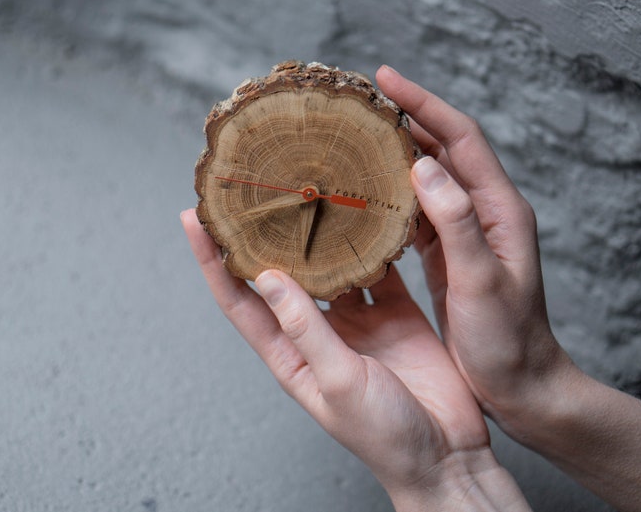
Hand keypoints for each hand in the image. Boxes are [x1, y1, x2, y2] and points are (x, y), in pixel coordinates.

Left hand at [181, 209, 529, 509]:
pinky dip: (371, 243)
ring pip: (328, 265)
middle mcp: (315, 331)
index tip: (193, 219)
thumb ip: (305, 328)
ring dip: (317, 232)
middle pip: (278, 274)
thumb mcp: (337, 380)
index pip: (237, 299)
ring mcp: (354, 320)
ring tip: (307, 188)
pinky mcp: (392, 312)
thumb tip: (267, 277)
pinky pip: (376, 269)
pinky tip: (368, 212)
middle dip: (260, 236)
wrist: (447, 452)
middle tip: (248, 190)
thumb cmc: (385, 433)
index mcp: (289, 352)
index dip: (212, 261)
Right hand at [375, 66, 568, 424]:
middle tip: (361, 102)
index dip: (425, 104)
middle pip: (444, 148)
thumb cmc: (506, 340)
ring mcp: (466, 231)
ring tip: (355, 138)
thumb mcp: (481, 282)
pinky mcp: (447, 252)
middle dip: (406, 118)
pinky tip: (364, 193)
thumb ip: (456, 222)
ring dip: (395, 154)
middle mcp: (484, 212)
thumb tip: (424, 166)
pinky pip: (417, 211)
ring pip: (427, 178)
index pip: (461, 138)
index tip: (386, 81)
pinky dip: (391, 194)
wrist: (519, 383)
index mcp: (500, 210)